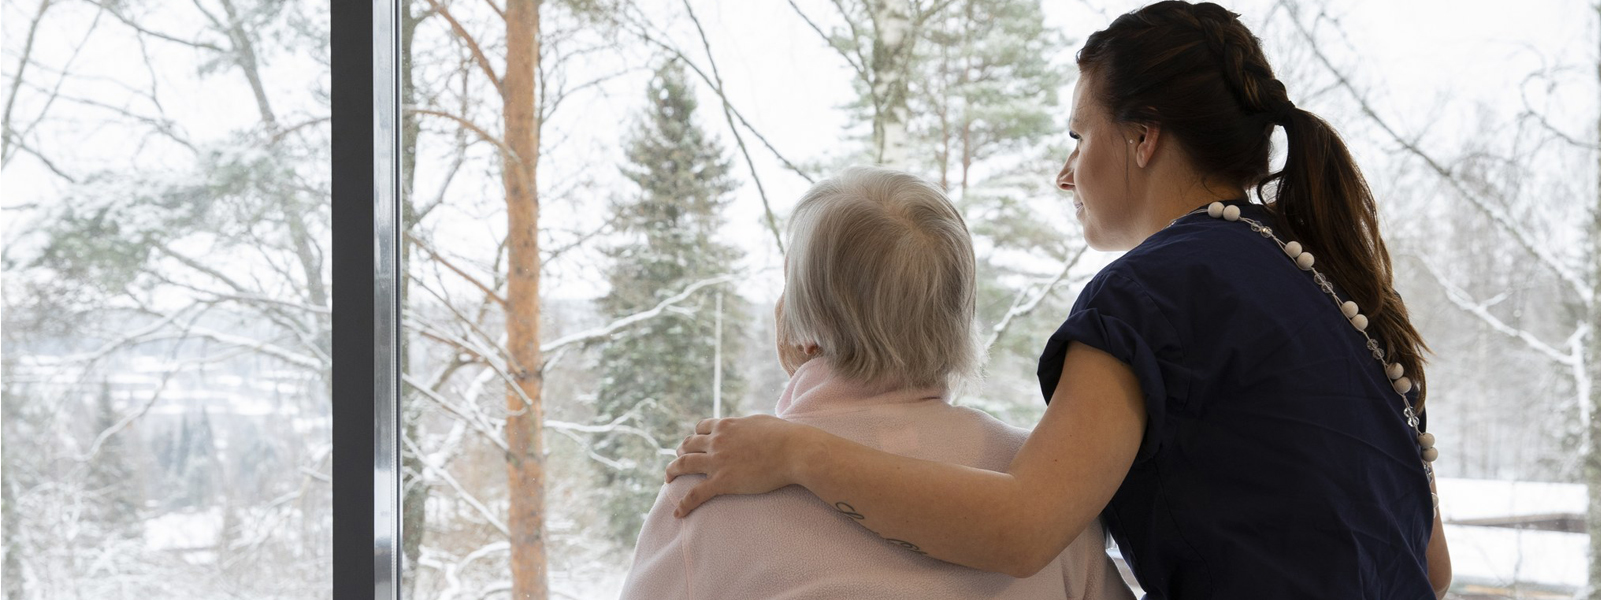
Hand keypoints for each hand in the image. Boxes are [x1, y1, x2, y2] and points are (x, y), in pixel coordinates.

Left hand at [665, 414, 815, 516]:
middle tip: (678, 461)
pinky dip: (684, 504)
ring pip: (684, 464)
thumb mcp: (761, 422)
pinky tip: (677, 513)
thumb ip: (748, 425)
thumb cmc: (785, 436)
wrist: (794, 451)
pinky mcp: (723, 481)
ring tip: (668, 479)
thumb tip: (750, 427)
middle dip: (681, 451)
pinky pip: (696, 494)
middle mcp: (717, 441)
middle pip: (688, 445)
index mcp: (726, 426)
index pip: (701, 428)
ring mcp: (718, 461)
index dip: (694, 435)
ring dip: (672, 471)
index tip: (692, 442)